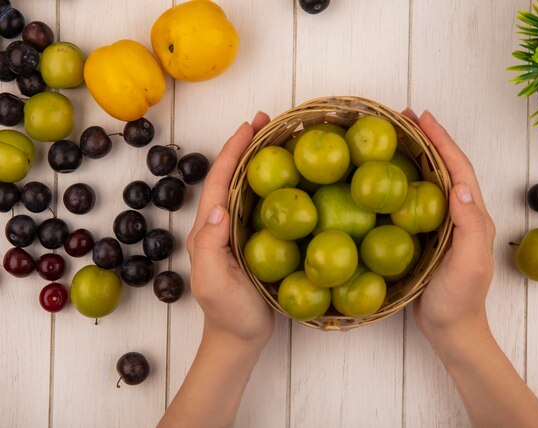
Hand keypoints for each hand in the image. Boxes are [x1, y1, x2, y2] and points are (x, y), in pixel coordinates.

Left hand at [187, 111, 273, 348]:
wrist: (240, 337)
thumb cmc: (228, 313)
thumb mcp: (214, 283)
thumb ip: (210, 247)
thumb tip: (217, 207)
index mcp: (209, 228)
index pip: (219, 181)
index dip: (233, 151)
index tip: (250, 126)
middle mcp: (222, 223)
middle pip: (232, 175)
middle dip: (247, 145)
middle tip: (269, 120)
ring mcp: (238, 231)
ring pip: (248, 186)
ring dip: (260, 159)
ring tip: (280, 137)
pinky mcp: (255, 240)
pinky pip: (263, 204)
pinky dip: (274, 184)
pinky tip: (291, 177)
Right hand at [402, 109, 495, 345]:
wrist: (450, 330)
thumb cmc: (459, 300)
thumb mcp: (469, 265)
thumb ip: (469, 227)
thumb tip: (460, 187)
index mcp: (472, 216)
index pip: (458, 170)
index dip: (441, 141)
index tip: (422, 118)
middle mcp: (459, 214)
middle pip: (444, 168)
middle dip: (427, 139)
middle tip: (402, 118)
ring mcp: (442, 225)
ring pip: (429, 181)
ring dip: (415, 156)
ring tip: (393, 138)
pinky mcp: (426, 236)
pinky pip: (414, 201)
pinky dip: (403, 182)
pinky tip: (385, 179)